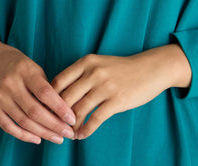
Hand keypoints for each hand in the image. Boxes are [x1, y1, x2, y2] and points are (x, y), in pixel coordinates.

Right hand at [0, 39, 76, 144]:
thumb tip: (60, 108)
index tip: (72, 119)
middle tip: (69, 133)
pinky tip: (37, 139)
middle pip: (35, 111)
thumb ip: (43, 84)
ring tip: (57, 138)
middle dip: (54, 125)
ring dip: (43, 133)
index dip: (60, 108)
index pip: (45, 92)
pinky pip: (9, 126)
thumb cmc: (13, 61)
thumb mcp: (30, 65)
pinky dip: (24, 135)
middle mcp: (10, 84)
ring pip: (23, 121)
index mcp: (24, 71)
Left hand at [51, 46, 185, 138]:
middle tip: (54, 126)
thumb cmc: (121, 69)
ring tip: (68, 133)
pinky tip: (82, 135)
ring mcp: (105, 86)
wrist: (150, 69)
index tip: (46, 110)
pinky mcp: (116, 100)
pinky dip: (85, 130)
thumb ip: (81, 75)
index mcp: (86, 62)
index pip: (58, 81)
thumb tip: (60, 95)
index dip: (49, 98)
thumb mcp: (99, 64)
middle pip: (65, 97)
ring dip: (71, 125)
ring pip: (79, 110)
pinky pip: (95, 119)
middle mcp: (93, 72)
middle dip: (57, 115)